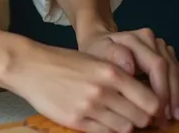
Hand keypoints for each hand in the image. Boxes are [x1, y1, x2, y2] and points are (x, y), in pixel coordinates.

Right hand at [4, 40, 158, 132]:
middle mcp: (103, 90)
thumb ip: (116, 76)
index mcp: (110, 71)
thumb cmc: (63, 61)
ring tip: (115, 115)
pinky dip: (107, 129)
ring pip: (124, 128)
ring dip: (124, 124)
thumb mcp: (93, 60)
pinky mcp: (77, 121)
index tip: (152, 109)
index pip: (148, 99)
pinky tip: (100, 119)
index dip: (154, 107)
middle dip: (141, 118)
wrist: (31, 66)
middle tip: (134, 114)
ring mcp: (90, 107)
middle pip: (140, 117)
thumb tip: (139, 94)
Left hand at [79, 27, 178, 125]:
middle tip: (166, 118)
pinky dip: (174, 88)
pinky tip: (171, 105)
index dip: (161, 89)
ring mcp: (157, 44)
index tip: (158, 110)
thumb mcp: (97, 56)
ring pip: (174, 68)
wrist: (98, 42)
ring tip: (171, 115)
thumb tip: (131, 68)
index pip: (156, 65)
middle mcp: (148, 39)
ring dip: (175, 93)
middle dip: (170, 94)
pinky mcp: (162, 52)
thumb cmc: (97, 53)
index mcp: (133, 39)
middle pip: (169, 67)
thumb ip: (113, 59)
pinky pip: (173, 70)